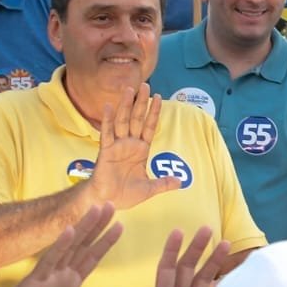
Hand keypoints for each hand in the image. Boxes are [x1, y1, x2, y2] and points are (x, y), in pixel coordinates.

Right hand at [0, 205, 121, 286]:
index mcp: (68, 285)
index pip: (91, 259)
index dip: (105, 242)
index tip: (119, 225)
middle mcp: (60, 276)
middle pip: (84, 246)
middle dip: (98, 226)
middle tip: (111, 204)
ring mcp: (48, 276)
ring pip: (69, 247)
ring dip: (83, 228)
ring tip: (97, 208)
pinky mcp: (35, 281)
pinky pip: (50, 261)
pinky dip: (60, 245)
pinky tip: (70, 230)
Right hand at [89, 87, 181, 209]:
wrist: (107, 202)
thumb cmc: (125, 194)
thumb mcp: (149, 189)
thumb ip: (163, 183)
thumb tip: (180, 182)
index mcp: (141, 150)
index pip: (149, 126)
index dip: (154, 112)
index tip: (159, 96)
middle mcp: (129, 144)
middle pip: (136, 119)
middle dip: (141, 102)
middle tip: (145, 85)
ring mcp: (117, 146)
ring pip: (122, 121)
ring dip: (126, 106)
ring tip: (129, 89)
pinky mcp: (105, 152)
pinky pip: (106, 134)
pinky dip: (107, 120)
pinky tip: (108, 107)